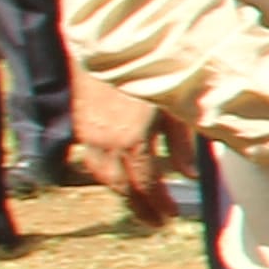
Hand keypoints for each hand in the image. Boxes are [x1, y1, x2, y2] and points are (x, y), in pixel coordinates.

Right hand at [69, 75, 183, 225]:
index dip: (157, 205)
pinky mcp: (79, 124)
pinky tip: (115, 174)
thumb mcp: (175, 107)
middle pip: (121, 187)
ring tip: (138, 202)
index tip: (170, 218)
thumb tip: (190, 175)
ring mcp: (88, 135)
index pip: (145, 185)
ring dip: (120, 192)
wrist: (108, 46)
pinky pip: (88, 159)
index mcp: (133, 142)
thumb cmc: (151, 73)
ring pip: (101, 175)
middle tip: (156, 222)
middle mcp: (106, 144)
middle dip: (139, 207)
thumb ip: (181, 144)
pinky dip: (103, 173)